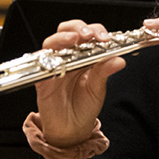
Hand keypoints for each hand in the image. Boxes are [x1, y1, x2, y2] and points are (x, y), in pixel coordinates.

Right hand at [34, 20, 125, 146]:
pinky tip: (56, 58)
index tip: (105, 38)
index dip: (95, 31)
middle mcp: (68, 57)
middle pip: (68, 31)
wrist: (71, 130)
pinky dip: (46, 57)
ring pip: (52, 43)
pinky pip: (39, 63)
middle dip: (78, 27)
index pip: (88, 34)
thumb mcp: (98, 89)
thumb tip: (119, 59)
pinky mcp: (41, 78)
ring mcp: (54, 66)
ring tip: (75, 39)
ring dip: (63, 37)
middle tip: (89, 34)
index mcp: (85, 56)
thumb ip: (105, 72)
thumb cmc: (84, 107)